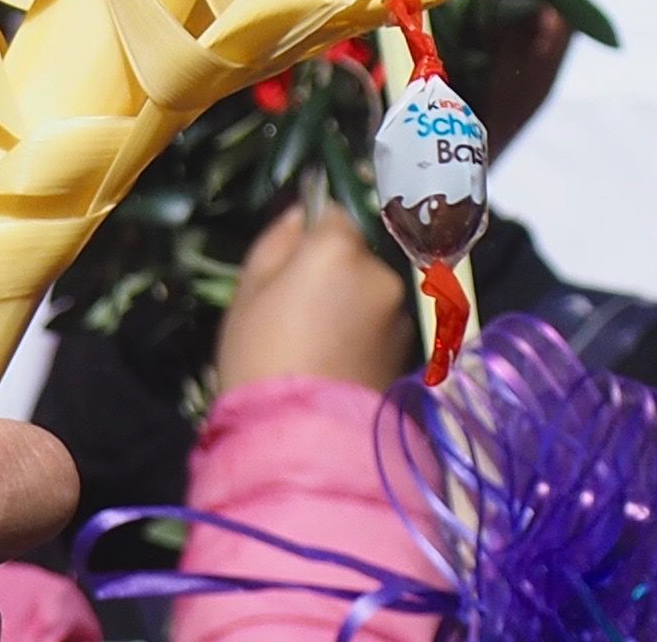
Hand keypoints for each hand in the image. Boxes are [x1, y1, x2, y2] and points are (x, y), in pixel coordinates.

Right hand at [214, 200, 416, 391]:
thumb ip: (275, 243)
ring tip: (318, 348)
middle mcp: (380, 273)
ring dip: (352, 306)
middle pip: (355, 256)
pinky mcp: (409, 351)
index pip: (332, 214)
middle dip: (333, 274)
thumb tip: (298, 215)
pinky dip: (364, 336)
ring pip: (370, 293)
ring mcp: (400, 315)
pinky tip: (338, 366)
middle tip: (297, 314)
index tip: (289, 270)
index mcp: (338, 249)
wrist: (303, 441)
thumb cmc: (261, 360)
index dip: (309, 237)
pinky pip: (381, 326)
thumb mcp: (247, 294)